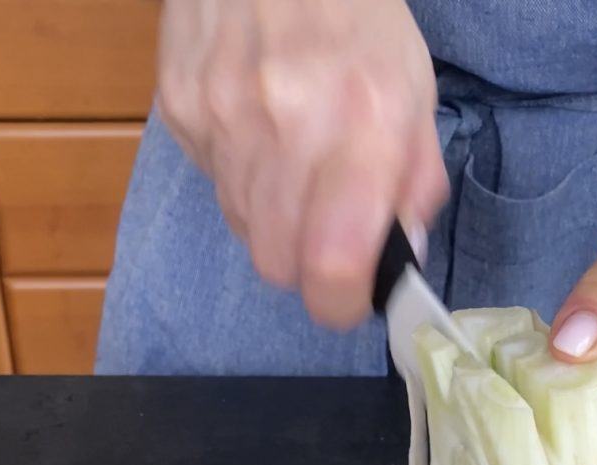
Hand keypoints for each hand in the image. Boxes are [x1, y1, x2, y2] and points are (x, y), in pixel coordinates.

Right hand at [157, 0, 447, 327]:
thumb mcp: (415, 94)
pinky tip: (260, 136)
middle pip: (277, 264)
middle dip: (306, 268)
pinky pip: (213, 185)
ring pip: (243, 230)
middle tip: (327, 239)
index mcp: (364, 123)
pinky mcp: (181, 108)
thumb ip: (415, 185)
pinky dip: (241, 181)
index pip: (331, 264)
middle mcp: (287, 124)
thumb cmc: (357, 16)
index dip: (340, 303)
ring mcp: (223, 116)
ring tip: (296, 169)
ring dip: (274, 223)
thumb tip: (401, 258)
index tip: (352, 300)